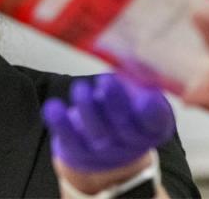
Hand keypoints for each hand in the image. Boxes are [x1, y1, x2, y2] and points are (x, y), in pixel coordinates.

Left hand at [41, 73, 174, 194]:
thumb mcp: (140, 89)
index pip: (155, 121)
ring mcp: (104, 151)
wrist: (109, 146)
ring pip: (97, 134)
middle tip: (107, 81)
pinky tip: (53, 107)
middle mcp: (131, 142)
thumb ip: (139, 75)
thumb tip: (134, 57)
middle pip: (124, 127)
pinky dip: (60, 124)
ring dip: (87, 109)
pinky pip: (69, 140)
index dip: (152, 111)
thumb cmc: (127, 105)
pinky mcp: (79, 152)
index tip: (146, 98)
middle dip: (115, 104)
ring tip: (81, 88)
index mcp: (151, 126)